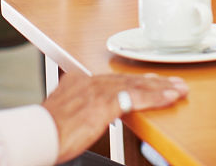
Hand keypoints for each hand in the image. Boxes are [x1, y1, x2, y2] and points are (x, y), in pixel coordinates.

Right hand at [43, 71, 187, 161]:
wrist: (36, 136)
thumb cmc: (46, 132)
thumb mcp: (62, 113)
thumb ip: (77, 107)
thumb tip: (84, 115)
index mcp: (79, 82)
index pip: (115, 79)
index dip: (137, 81)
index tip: (152, 81)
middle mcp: (90, 82)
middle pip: (129, 79)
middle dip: (154, 81)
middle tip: (175, 82)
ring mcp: (98, 91)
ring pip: (137, 85)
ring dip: (161, 87)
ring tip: (179, 89)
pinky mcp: (104, 103)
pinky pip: (137, 97)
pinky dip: (155, 97)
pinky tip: (169, 97)